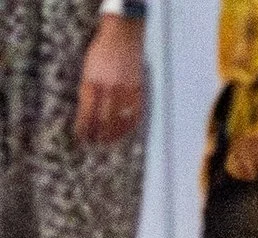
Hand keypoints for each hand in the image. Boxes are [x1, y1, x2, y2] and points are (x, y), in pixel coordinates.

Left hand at [76, 15, 144, 145]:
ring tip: (109, 142)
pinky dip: (129, 126)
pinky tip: (124, 132)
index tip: (81, 137)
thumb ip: (88, 90)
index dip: (84, 127)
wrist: (122, 37)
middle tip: (95, 144)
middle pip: (103, 120)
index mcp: (92, 82)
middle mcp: (109, 89)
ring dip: (114, 134)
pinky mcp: (138, 92)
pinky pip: (135, 115)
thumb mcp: (88, 69)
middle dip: (99, 134)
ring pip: (120, 121)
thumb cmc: (102, 52)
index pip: (87, 112)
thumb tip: (87, 113)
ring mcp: (125, 92)